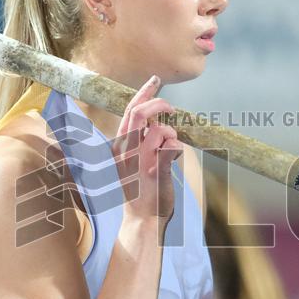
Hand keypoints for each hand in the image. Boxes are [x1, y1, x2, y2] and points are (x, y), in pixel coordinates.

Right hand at [112, 75, 182, 223]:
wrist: (141, 218)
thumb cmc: (140, 190)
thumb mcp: (131, 162)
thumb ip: (139, 142)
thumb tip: (156, 121)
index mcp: (120, 146)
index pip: (130, 110)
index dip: (144, 92)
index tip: (155, 80)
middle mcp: (127, 151)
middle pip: (141, 112)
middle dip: (160, 104)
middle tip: (172, 108)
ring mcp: (141, 161)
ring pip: (160, 129)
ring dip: (172, 133)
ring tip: (172, 147)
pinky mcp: (156, 171)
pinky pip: (172, 146)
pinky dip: (178, 147)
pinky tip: (175, 157)